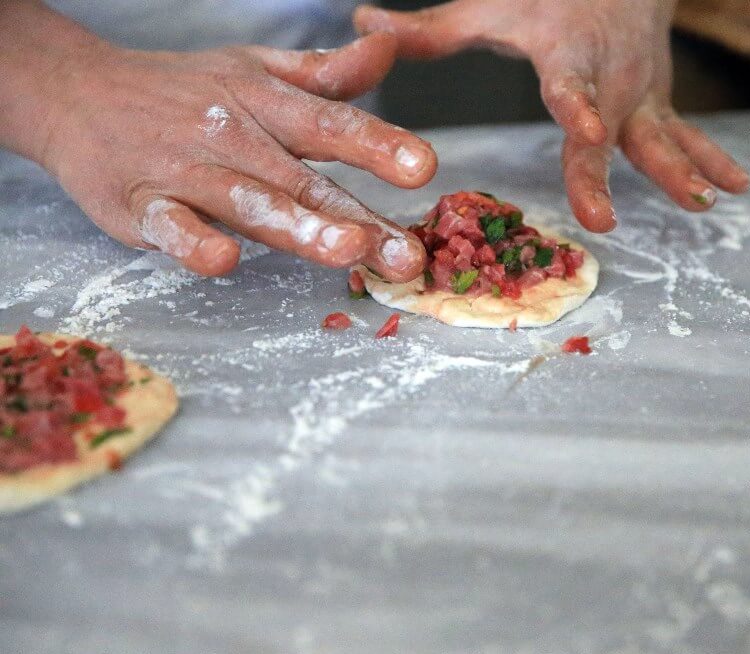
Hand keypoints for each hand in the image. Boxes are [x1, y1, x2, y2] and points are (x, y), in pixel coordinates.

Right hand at [3, 4, 432, 279]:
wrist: (76, 93)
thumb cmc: (182, 89)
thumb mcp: (255, 70)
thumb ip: (326, 75)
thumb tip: (389, 49)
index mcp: (265, 105)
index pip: (331, 124)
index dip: (379, 145)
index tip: (425, 168)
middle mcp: (233, 137)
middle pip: (303, 182)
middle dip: (358, 218)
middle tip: (407, 254)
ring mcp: (186, 172)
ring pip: (249, 204)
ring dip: (298, 228)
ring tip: (346, 251)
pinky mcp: (140, 206)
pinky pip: (169, 226)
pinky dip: (192, 241)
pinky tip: (223, 259)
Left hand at [354, 0, 749, 232]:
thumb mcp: (486, 8)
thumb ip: (427, 30)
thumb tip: (359, 26)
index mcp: (566, 54)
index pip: (571, 85)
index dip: (580, 106)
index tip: (588, 129)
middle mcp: (610, 78)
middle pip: (611, 130)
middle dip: (610, 172)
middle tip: (606, 219)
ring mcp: (642, 95)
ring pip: (662, 136)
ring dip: (683, 169)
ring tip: (706, 201)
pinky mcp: (660, 107)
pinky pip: (689, 136)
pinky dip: (712, 159)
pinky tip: (737, 188)